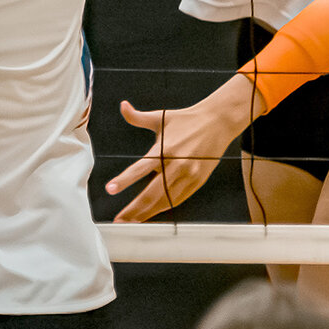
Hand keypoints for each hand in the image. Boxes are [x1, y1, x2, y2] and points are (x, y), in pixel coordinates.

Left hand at [106, 75, 257, 221]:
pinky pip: (178, 199)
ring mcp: (188, 175)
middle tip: (120, 220)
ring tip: (133, 222)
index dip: (124, 180)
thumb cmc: (187, 119)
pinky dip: (165, 207)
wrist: (217, 122)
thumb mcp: (160, 117)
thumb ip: (138, 117)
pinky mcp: (197, 181)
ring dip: (148, 213)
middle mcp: (176, 164)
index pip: (139, 168)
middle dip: (134, 209)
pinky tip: (153, 212)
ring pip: (165, 200)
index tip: (110, 189)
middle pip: (151, 193)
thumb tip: (123, 106)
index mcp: (164, 149)